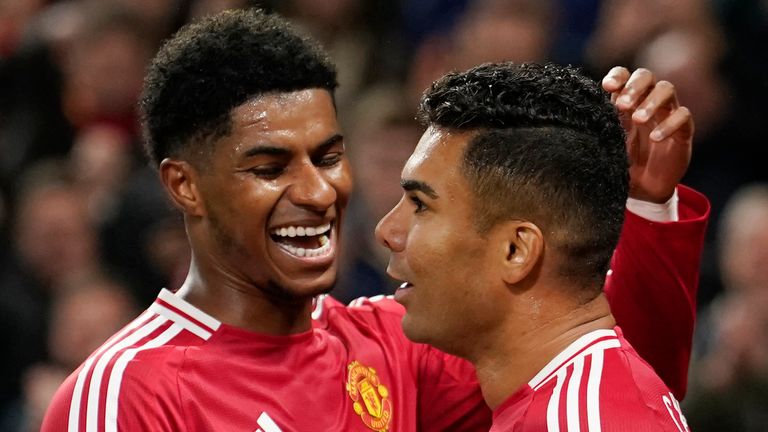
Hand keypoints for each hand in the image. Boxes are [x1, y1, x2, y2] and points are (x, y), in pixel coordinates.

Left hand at [602, 67, 693, 202]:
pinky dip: (669, 123)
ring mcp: (666, 114)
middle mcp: (647, 102)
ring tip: (638, 119)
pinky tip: (655, 137)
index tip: (607, 86)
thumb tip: (583, 114)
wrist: (642, 190)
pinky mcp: (683, 130)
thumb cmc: (621, 163)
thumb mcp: (607, 145)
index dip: (618, 76)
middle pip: (647, 76)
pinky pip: (683, 116)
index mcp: (626, 102)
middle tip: (622, 105)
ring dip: (651, 101)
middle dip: (634, 86)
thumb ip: (600, 127)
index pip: (624, 75)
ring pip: (667, 89)